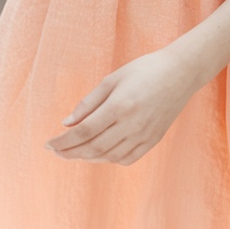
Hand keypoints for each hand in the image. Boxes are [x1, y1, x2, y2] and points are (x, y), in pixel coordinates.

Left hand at [44, 45, 200, 165]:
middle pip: (93, 147)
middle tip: (55, 152)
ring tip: (72, 153)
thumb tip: (66, 123)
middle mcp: (132, 124)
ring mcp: (144, 135)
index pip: (84, 131)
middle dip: (70, 153)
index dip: (64, 141)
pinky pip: (126, 158)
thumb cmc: (144, 69)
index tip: (48, 144)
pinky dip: (108, 159)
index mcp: (120, 105)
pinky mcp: (153, 141)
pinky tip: (99, 153)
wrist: (181, 72)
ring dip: (87, 157)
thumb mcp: (113, 78)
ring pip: (108, 156)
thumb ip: (89, 102)